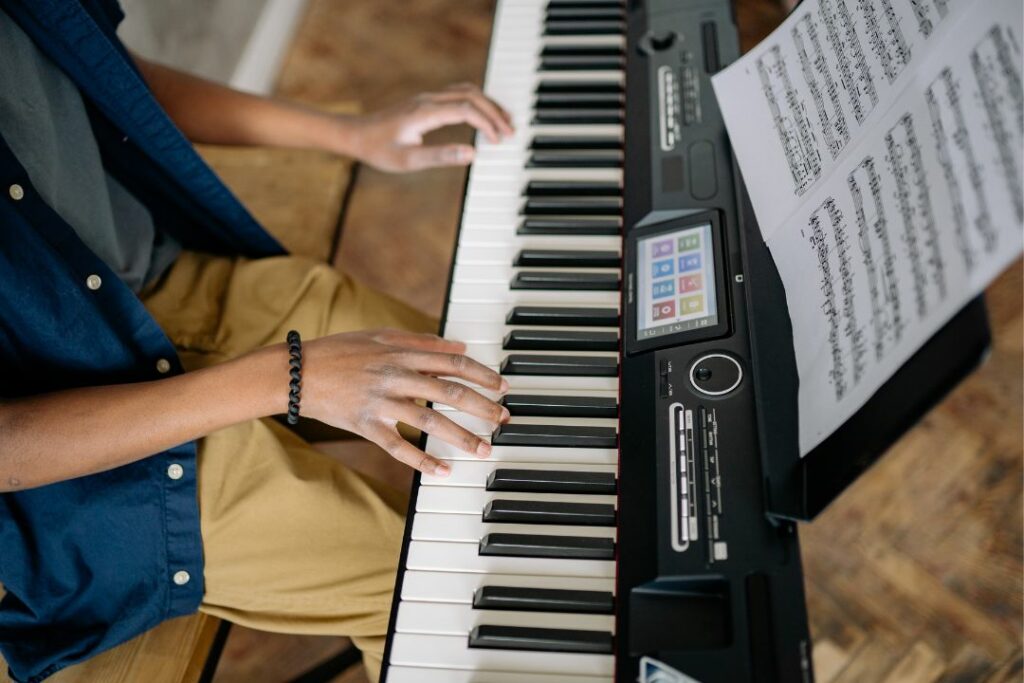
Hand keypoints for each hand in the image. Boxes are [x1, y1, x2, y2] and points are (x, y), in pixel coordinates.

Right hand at [300, 328, 508, 475]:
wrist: (297, 372)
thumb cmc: (340, 351)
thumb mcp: (381, 336)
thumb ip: (421, 341)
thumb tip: (459, 345)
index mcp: (402, 352)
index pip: (453, 362)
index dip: (481, 374)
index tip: (502, 386)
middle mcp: (395, 376)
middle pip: (449, 392)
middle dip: (482, 406)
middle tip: (504, 419)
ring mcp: (381, 402)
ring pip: (430, 421)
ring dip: (462, 437)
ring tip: (484, 449)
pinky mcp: (366, 425)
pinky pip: (399, 447)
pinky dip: (423, 460)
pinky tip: (443, 471)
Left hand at [341, 83, 513, 171]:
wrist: (356, 135)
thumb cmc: (379, 150)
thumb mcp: (409, 160)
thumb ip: (441, 156)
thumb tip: (472, 153)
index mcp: (425, 112)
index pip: (466, 109)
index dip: (487, 123)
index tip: (498, 140)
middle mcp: (428, 100)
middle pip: (472, 95)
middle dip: (495, 112)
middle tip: (511, 132)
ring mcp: (427, 98)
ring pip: (467, 91)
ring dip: (488, 104)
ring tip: (504, 122)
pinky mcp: (426, 101)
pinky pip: (458, 94)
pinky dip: (477, 102)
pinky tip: (483, 115)